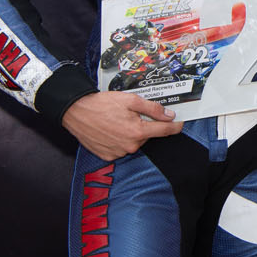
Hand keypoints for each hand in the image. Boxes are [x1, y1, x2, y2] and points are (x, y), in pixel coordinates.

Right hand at [62, 91, 182, 161]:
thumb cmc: (101, 104)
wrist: (76, 112)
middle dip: (144, 125)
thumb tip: (169, 115)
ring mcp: (118, 152)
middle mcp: (129, 145)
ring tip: (117, 120)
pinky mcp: (108, 156)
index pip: (165, 131)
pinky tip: (111, 130)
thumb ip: (152, 108)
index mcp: (137, 131)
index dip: (175, 126)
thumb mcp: (130, 100)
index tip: (180, 123)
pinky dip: (119, 139)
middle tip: (131, 114)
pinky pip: (121, 148)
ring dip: (131, 132)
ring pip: (134, 142)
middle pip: (147, 135)